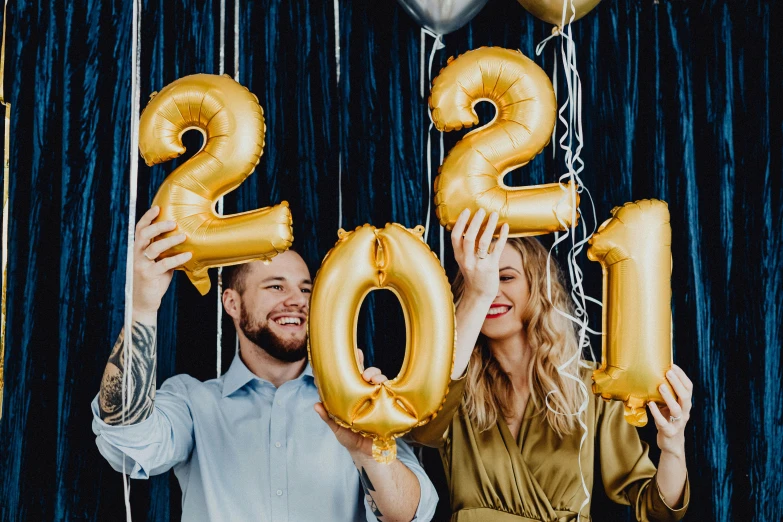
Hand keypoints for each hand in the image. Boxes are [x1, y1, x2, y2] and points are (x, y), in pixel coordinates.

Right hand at [132, 206, 191, 322]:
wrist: (144, 302)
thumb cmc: (154, 280)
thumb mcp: (159, 263)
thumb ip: (166, 252)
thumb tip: (184, 239)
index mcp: (139, 249)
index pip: (140, 229)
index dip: (147, 218)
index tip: (157, 207)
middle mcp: (137, 255)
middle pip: (144, 234)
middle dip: (158, 226)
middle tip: (173, 222)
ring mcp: (141, 265)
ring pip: (154, 248)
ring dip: (170, 241)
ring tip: (184, 236)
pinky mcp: (148, 275)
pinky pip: (164, 264)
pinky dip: (177, 258)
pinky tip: (188, 255)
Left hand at [314, 348, 388, 457]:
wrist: (368, 453)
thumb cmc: (351, 439)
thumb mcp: (337, 428)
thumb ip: (328, 417)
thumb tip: (316, 405)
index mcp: (352, 396)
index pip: (350, 377)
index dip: (351, 364)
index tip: (353, 354)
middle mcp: (365, 394)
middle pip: (367, 374)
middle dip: (367, 368)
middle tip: (366, 374)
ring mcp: (377, 398)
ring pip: (379, 379)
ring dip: (377, 376)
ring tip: (375, 381)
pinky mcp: (387, 403)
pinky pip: (389, 390)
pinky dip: (387, 385)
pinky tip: (384, 386)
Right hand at [451, 208, 508, 299]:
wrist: (479, 294)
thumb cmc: (473, 273)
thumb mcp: (465, 260)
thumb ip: (467, 245)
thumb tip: (473, 224)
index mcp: (458, 256)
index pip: (455, 237)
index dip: (460, 223)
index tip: (466, 211)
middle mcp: (467, 260)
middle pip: (469, 238)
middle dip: (475, 222)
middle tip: (481, 210)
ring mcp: (479, 264)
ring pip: (483, 242)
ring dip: (489, 227)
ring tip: (494, 215)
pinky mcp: (491, 267)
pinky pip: (497, 249)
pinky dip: (502, 236)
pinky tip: (505, 226)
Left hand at [648, 364, 692, 457]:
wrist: (671, 443)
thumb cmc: (668, 419)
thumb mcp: (669, 405)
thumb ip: (666, 394)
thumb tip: (653, 373)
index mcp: (685, 404)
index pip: (688, 388)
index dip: (682, 376)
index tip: (673, 365)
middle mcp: (684, 412)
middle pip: (686, 397)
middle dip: (677, 384)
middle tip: (668, 372)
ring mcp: (678, 423)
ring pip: (677, 409)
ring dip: (669, 397)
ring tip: (661, 387)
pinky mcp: (669, 432)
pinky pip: (663, 423)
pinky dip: (657, 413)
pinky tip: (650, 404)